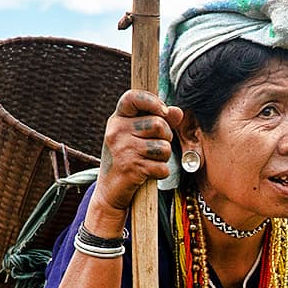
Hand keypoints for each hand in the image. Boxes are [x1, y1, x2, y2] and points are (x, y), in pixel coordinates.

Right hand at [97, 89, 183, 211]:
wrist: (110, 190)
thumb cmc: (126, 158)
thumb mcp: (136, 136)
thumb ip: (158, 120)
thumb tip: (177, 111)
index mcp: (117, 119)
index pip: (133, 97)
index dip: (152, 101)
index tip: (163, 111)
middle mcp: (117, 131)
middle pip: (158, 124)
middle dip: (165, 137)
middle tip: (154, 147)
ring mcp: (123, 149)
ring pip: (164, 147)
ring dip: (163, 157)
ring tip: (149, 161)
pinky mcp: (131, 168)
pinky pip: (163, 167)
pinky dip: (160, 173)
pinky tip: (147, 173)